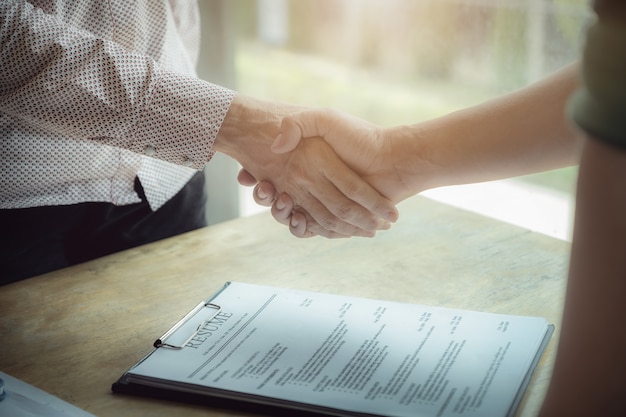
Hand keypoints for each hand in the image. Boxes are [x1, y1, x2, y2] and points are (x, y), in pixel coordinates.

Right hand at [215, 95, 397, 237]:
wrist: (394, 160)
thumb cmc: (360, 137)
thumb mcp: (326, 120)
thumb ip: (298, 124)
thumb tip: (276, 146)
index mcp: (306, 164)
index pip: (272, 177)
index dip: (258, 181)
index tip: (252, 180)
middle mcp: (311, 185)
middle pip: (280, 201)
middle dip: (270, 201)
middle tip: (269, 194)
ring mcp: (323, 204)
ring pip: (295, 218)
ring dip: (285, 217)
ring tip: (287, 210)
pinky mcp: (336, 220)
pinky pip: (315, 229)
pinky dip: (306, 229)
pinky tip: (301, 221)